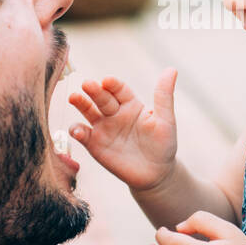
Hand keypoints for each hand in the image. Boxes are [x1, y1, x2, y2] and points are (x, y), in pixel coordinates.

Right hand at [68, 68, 178, 191]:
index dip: (113, 84)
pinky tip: (77, 130)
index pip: (119, 89)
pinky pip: (83, 135)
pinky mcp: (95, 144)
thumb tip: (171, 70)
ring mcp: (103, 128)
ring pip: (88, 112)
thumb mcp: (165, 119)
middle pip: (102, 98)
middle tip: (87, 84)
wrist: (155, 174)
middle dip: (94, 91)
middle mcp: (114, 113)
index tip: (107, 80)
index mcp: (130, 104)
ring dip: (81, 104)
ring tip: (74, 97)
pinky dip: (77, 130)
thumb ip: (164, 96)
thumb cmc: (163, 144)